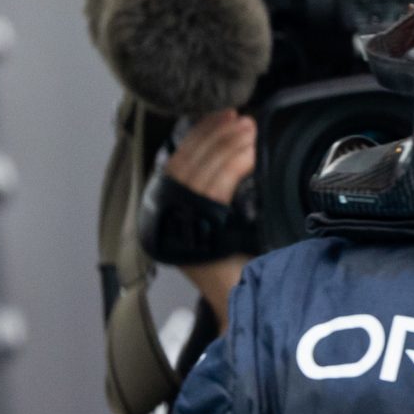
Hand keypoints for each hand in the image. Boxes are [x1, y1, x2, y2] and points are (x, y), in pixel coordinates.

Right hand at [165, 111, 257, 321]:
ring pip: (201, 171)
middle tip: (239, 116)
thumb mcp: (220, 219)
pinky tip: (250, 153)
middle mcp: (163, 215)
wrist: (238, 299)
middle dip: (214, 134)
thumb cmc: (234, 261)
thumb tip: (230, 148)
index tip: (220, 114)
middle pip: (187, 162)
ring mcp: (176, 222)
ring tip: (248, 128)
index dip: (198, 134)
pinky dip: (234, 166)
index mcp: (164, 208)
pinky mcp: (196, 229)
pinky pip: (216, 188)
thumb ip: (214, 190)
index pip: (178, 160)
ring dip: (226, 145)